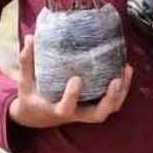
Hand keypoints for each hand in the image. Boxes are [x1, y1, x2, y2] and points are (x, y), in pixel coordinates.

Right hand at [8, 35, 132, 128]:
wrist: (38, 116)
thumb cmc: (33, 96)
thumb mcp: (26, 81)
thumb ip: (28, 60)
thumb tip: (29, 37)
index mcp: (56, 110)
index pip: (66, 108)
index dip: (72, 96)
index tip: (76, 78)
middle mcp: (75, 114)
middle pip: (97, 115)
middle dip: (109, 99)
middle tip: (115, 80)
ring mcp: (87, 111)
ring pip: (110, 109)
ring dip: (121, 92)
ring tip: (125, 70)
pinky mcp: (95, 105)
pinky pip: (114, 102)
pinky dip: (123, 88)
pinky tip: (126, 69)